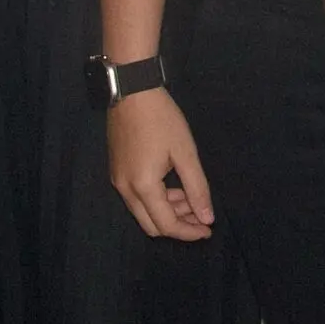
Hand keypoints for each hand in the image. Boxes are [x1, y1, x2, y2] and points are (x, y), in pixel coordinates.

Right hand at [109, 90, 214, 240]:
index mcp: (143, 187)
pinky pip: (137, 199)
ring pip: (144, 213)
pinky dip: (157, 200)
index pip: (166, 225)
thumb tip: (207, 218)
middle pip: (151, 225)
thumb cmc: (162, 119)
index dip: (189, 232)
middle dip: (178, 225)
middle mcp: (125, 190)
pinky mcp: (117, 171)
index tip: (208, 229)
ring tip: (191, 197)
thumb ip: (197, 188)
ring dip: (168, 211)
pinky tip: (174, 187)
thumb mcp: (185, 153)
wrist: (131, 91)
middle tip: (201, 216)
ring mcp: (118, 181)